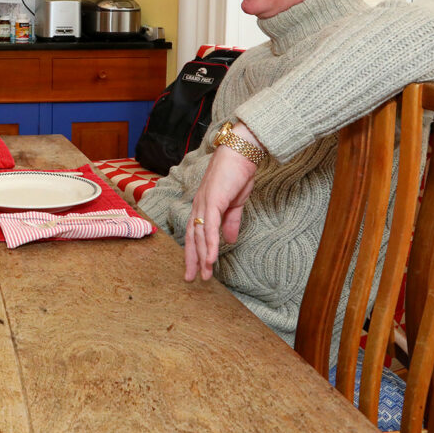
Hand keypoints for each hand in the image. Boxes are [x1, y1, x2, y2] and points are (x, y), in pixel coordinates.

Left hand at [184, 141, 258, 281]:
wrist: (241, 154)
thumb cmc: (237, 175)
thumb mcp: (235, 203)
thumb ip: (230, 222)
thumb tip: (229, 240)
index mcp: (203, 206)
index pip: (194, 233)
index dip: (194, 251)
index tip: (195, 268)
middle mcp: (199, 206)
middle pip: (192, 237)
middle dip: (192, 259)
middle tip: (192, 278)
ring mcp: (204, 204)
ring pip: (199, 236)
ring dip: (201, 257)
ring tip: (204, 274)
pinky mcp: (213, 202)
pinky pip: (209, 228)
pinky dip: (209, 245)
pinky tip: (210, 259)